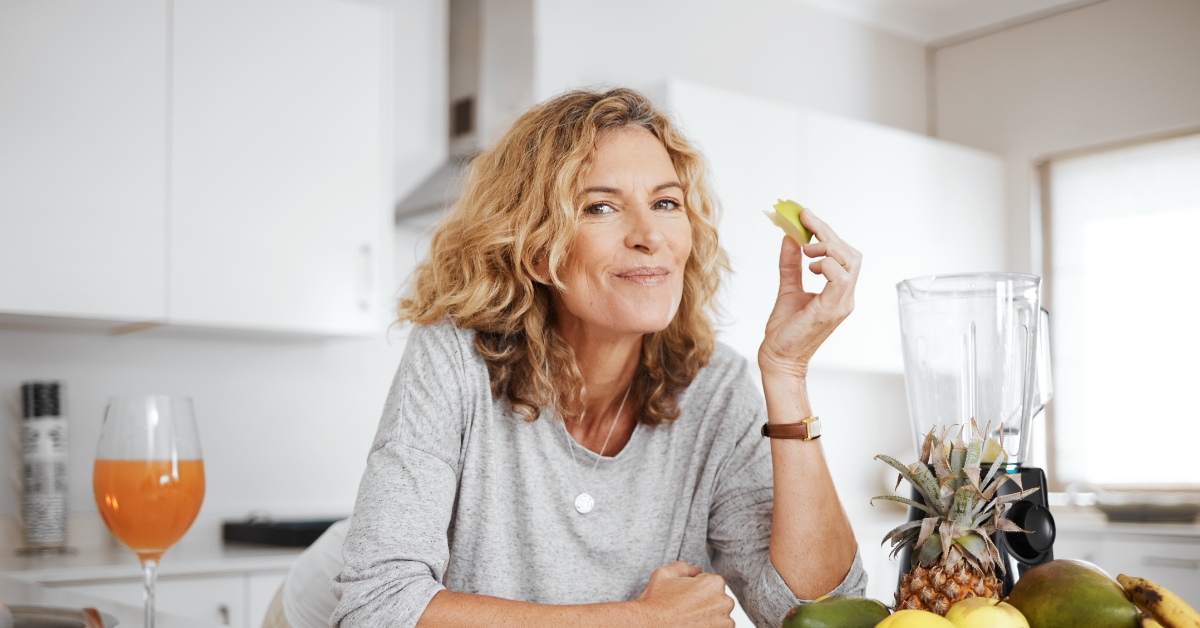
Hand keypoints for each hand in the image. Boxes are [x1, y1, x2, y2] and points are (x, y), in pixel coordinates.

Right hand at [633, 561, 734, 627]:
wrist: (648, 626)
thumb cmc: (656, 604)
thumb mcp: (665, 574)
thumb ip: (684, 567)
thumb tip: (696, 569)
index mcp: (714, 583)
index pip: (711, 583)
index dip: (696, 589)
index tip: (685, 597)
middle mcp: (724, 602)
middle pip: (717, 600)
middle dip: (704, 603)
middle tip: (685, 609)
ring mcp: (725, 623)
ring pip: (719, 617)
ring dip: (708, 618)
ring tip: (688, 620)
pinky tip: (691, 626)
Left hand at [759, 209, 861, 380]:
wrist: (778, 359)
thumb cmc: (785, 332)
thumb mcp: (788, 289)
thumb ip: (791, 265)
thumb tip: (789, 238)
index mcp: (838, 292)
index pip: (844, 255)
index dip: (827, 233)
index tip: (806, 216)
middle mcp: (845, 297)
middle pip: (850, 254)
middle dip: (828, 233)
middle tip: (805, 221)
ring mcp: (841, 304)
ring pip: (849, 262)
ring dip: (827, 247)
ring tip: (806, 250)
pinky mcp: (831, 310)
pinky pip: (839, 278)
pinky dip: (826, 264)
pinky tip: (809, 266)